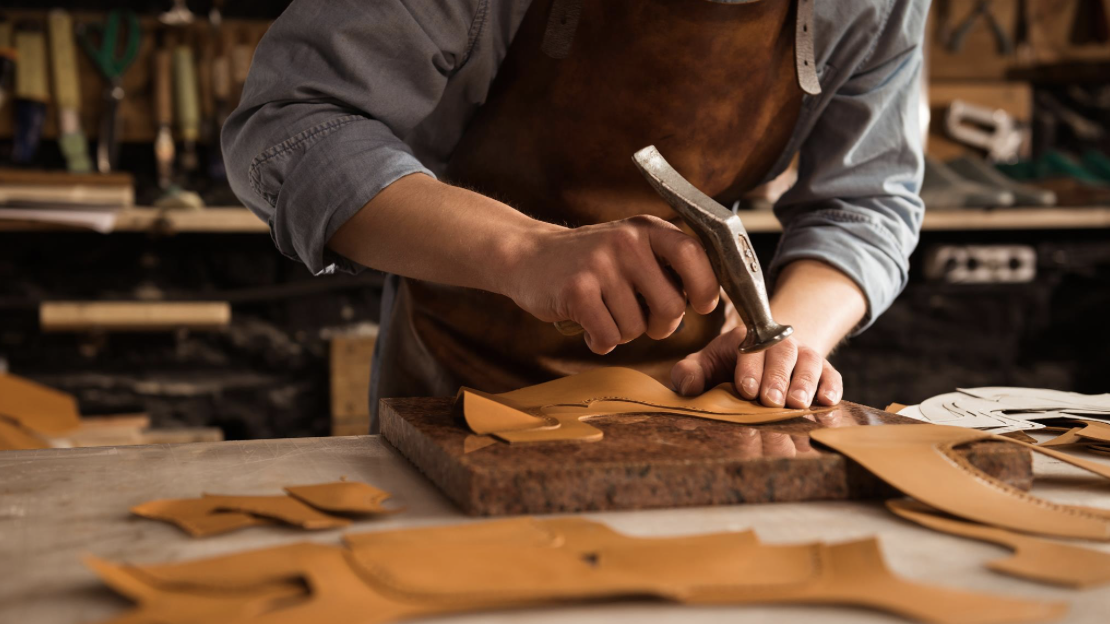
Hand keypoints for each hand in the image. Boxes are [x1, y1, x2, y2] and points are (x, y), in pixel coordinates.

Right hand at [509, 215, 719, 354]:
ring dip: (623, 332)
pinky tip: (588, 326)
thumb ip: (667, 265)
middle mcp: (627, 241)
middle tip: (640, 319)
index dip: (705, 287)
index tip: (700, 305)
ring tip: (604, 312)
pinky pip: (608, 337)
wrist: (527, 255)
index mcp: (647, 228)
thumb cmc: (590, 261)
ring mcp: (600, 264)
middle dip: (660, 326)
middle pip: (671, 307)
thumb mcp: (631, 247)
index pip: (694, 256)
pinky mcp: (576, 290)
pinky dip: (600, 341)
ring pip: (637, 328)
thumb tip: (711, 299)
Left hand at [670, 326, 842, 407]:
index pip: (751, 347)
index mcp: (747, 339)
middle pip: (783, 354)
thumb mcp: (704, 365)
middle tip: (771, 401)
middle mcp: (779, 344)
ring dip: (805, 382)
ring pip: (810, 362)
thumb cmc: (726, 366)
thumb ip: (690, 373)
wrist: (763, 359)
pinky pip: (832, 375)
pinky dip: (832, 387)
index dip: (749, 367)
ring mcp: (803, 356)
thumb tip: (688, 386)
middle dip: (777, 377)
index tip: (746, 389)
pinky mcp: (823, 371)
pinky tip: (828, 401)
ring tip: (797, 403)